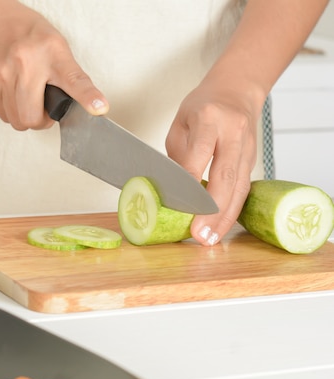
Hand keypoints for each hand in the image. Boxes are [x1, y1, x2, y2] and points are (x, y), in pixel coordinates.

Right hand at [0, 1, 107, 129]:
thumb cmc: (27, 34)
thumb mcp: (57, 47)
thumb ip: (73, 78)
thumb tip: (94, 106)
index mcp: (50, 54)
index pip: (73, 80)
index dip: (86, 97)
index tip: (99, 108)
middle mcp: (24, 65)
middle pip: (32, 117)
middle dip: (40, 121)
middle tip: (44, 109)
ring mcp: (1, 76)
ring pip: (16, 120)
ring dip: (24, 116)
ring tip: (28, 99)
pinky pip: (2, 114)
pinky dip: (10, 111)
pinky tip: (14, 95)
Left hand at [165, 79, 259, 245]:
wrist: (236, 91)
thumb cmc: (202, 107)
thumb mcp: (180, 124)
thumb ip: (178, 156)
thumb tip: (173, 191)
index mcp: (210, 118)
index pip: (200, 154)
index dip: (190, 181)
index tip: (180, 205)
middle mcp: (233, 133)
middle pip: (225, 175)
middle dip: (211, 209)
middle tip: (199, 233)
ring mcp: (248, 147)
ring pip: (239, 187)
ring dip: (224, 217)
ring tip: (210, 239)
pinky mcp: (253, 160)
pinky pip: (243, 189)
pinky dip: (231, 210)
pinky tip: (220, 227)